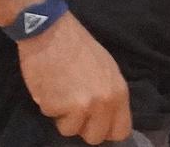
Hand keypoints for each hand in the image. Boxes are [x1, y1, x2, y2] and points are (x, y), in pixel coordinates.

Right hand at [16, 11, 131, 143]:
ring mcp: (80, 106)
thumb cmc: (80, 48)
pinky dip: (48, 105)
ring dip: (63, 116)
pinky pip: (51, 117)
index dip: (107, 131)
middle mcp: (103, 102)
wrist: (52, 33)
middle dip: (83, 127)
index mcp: (119, 92)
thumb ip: (110, 95)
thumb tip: (109, 119)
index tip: (97, 125)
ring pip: (70, 131)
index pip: (121, 131)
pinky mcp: (56, 106)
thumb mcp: (107, 70)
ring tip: (62, 92)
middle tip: (74, 108)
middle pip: (95, 137)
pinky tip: (50, 86)